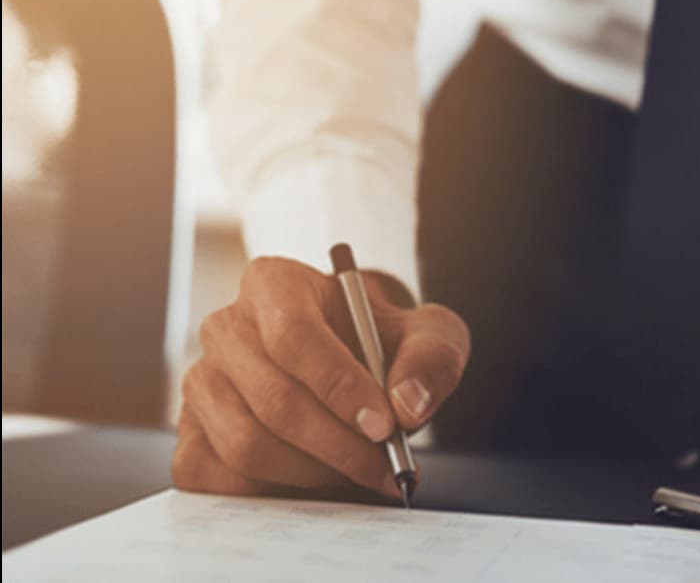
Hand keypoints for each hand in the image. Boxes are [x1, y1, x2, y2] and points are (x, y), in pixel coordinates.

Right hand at [172, 257, 469, 500]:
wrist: (356, 361)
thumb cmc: (384, 343)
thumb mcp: (428, 334)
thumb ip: (431, 358)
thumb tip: (408, 405)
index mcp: (274, 284)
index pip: (294, 336)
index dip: (340, 387)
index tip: (385, 426)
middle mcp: (225, 327)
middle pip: (274, 400)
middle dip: (340, 446)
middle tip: (387, 467)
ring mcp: (201, 381)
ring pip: (246, 444)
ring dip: (314, 474)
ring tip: (361, 472)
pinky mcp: (190, 431)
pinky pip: (216, 476)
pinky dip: (272, 492)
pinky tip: (316, 480)